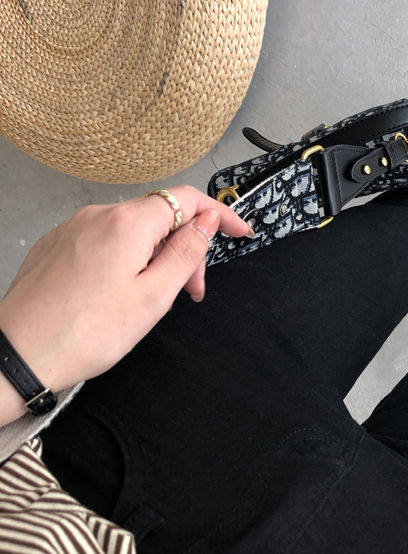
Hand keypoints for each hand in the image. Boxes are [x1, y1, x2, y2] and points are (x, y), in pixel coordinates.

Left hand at [0, 186, 250, 425]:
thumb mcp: (154, 297)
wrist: (18, 354)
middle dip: (186, 248)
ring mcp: (74, 228)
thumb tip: (207, 221)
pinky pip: (107, 240)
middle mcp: (99, 215)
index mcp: (127, 224)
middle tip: (194, 292)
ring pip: (134, 231)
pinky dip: (129, 259)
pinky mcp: (58, 245)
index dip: (219, 213)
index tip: (240, 233)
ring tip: (157, 299)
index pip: (186, 199)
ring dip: (157, 257)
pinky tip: (124, 293)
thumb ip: (186, 252)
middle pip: (160, 217)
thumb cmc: (87, 332)